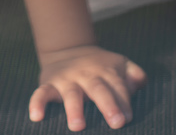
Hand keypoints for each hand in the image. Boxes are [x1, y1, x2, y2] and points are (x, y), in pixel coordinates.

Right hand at [31, 45, 145, 130]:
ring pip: (71, 93)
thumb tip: (139, 83)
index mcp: (106, 71)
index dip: (124, 102)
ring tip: (78, 126)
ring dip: (74, 109)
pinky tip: (36, 117)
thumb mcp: (120, 64)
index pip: (118, 87)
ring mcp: (67, 79)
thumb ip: (135, 74)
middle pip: (98, 88)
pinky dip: (37, 103)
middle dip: (108, 105)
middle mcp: (87, 74)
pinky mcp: (49, 84)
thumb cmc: (100, 67)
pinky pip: (41, 93)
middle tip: (117, 122)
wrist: (68, 49)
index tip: (128, 118)